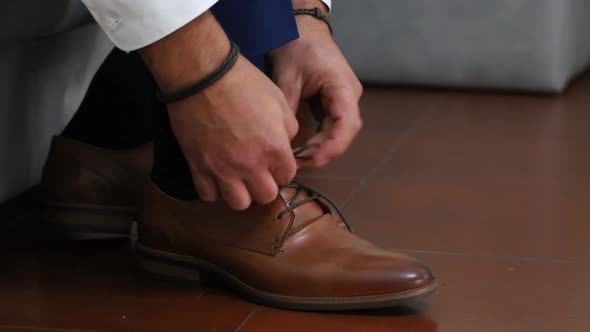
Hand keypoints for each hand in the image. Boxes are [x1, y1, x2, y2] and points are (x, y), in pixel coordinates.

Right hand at [168, 56, 297, 209]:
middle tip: (258, 171)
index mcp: (274, 148)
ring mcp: (223, 169)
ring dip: (241, 193)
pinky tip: (215, 175)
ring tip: (237, 178)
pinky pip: (208, 195)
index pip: (288, 176)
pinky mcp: (198, 167)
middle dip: (265, 185)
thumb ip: (288, 127)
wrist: (201, 75)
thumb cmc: (243, 82)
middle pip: (266, 196)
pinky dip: (213, 189)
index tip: (275, 160)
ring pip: (239, 204)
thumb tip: (285, 142)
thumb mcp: (278, 99)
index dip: (283, 168)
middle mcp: (251, 165)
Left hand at [269, 1, 362, 166]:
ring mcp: (343, 99)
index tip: (311, 160)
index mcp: (343, 87)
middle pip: (345, 132)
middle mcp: (349, 95)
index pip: (347, 124)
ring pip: (339, 132)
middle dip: (324, 151)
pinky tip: (302, 147)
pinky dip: (318, 138)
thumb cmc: (297, 44)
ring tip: (298, 158)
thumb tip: (283, 141)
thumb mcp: (287, 77)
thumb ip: (288, 108)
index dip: (332, 147)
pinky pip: (331, 125)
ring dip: (321, 147)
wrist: (301, 26)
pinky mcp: (333, 101)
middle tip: (298, 163)